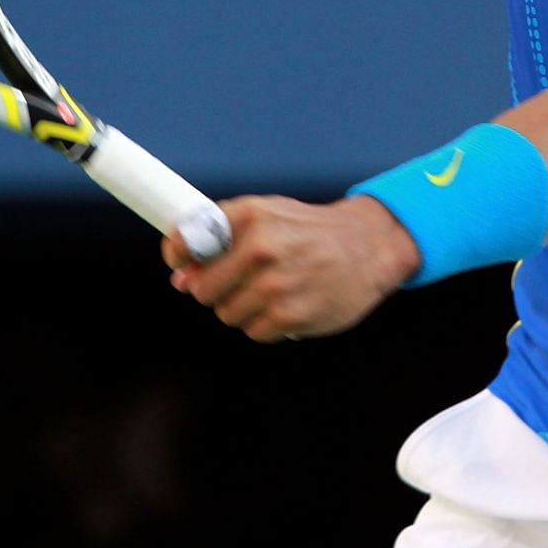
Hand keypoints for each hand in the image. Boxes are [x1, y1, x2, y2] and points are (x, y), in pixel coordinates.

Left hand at [161, 196, 420, 342]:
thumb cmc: (310, 232)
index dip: (178, 257)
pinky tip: (290, 304)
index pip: (186, 240)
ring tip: (275, 290)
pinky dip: (267, 324)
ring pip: (227, 313)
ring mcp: (274, 283)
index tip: (182, 267)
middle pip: (202, 289)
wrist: (369, 245)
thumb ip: (224, 240)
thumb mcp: (269, 216)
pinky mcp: (290, 315)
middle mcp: (259, 247)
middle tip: (243, 282)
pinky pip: (254, 331)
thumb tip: (181, 279)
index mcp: (249, 215)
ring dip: (244, 308)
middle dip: (216, 290)